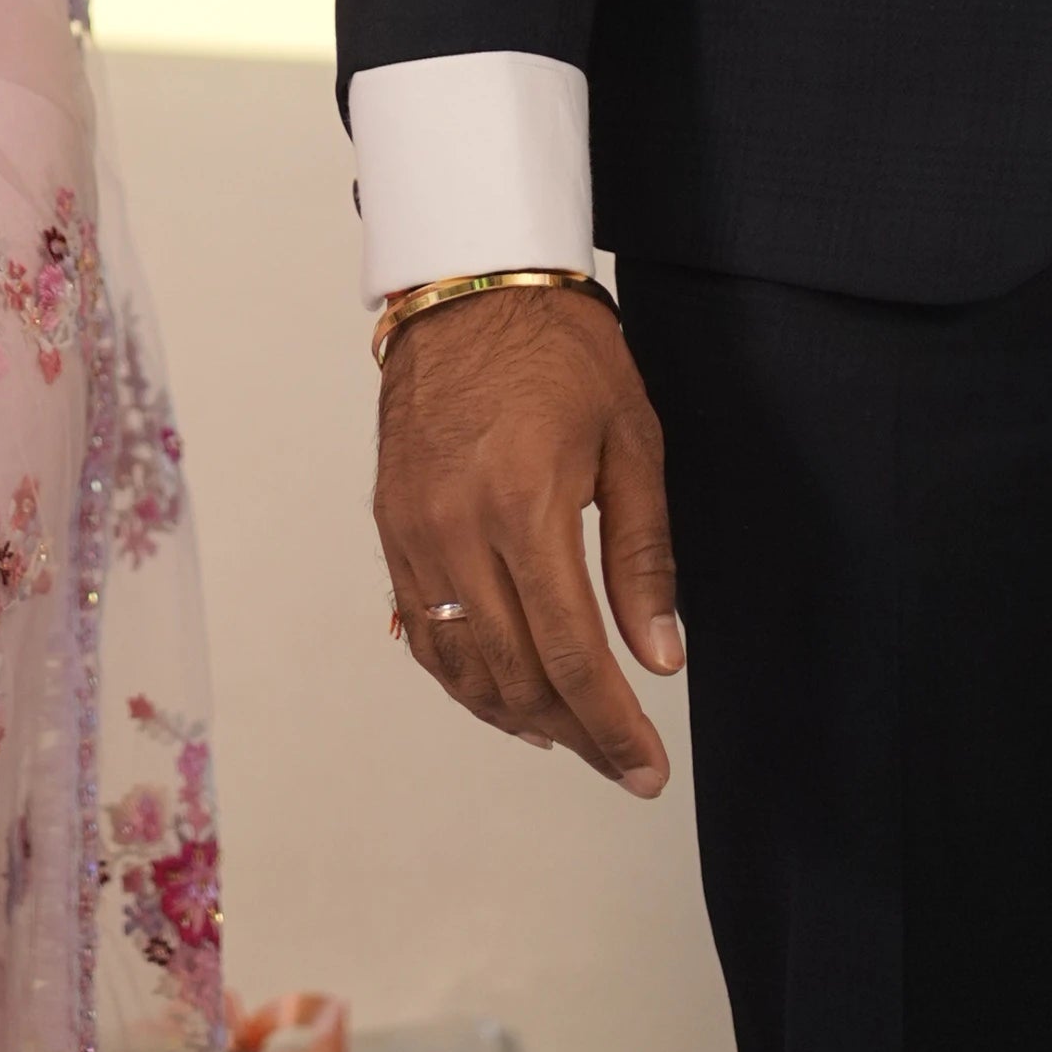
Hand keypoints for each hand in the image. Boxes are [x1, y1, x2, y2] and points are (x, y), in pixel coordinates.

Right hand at [374, 285, 682, 793]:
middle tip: (622, 763)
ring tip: (569, 734)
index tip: (647, 770)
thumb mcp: (630, 440)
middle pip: (514, 673)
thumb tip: (660, 658)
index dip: (612, 725)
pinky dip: (462, 677)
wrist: (465, 281)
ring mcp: (414, 529)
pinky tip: (503, 691)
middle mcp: (457, 527)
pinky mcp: (391, 522)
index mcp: (524, 504)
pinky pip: (421, 629)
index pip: (570, 651)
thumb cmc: (560, 349)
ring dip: (516, 715)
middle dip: (576, 733)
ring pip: (459, 664)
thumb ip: (643, 557)